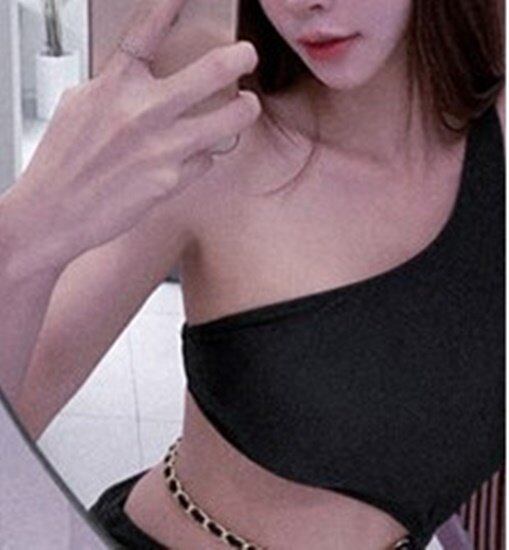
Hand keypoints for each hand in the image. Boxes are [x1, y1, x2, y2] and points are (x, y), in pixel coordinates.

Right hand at [9, 0, 259, 268]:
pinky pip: (206, 161)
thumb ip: (114, 87)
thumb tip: (140, 77)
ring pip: (228, 120)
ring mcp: (161, 146)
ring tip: (247, 107)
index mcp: (114, 86)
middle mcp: (142, 111)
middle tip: (248, 55)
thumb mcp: (80, 107)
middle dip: (239, 58)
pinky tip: (194, 158)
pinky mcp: (171, 179)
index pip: (146, 33)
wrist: (56, 212)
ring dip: (244, 111)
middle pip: (210, 72)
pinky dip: (205, 157)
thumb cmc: (65, 161)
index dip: (170, 7)